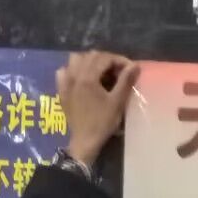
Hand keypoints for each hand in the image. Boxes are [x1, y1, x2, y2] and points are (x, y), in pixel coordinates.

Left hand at [59, 50, 139, 165]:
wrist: (85, 141)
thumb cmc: (103, 122)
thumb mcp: (118, 102)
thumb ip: (126, 81)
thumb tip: (135, 65)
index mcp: (88, 77)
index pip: (104, 58)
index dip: (119, 60)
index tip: (130, 69)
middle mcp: (74, 75)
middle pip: (90, 56)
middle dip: (106, 60)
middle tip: (118, 72)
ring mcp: (65, 82)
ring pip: (75, 60)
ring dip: (90, 62)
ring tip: (101, 72)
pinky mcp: (61, 90)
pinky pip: (64, 72)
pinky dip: (73, 70)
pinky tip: (81, 78)